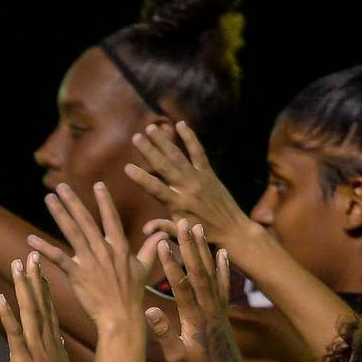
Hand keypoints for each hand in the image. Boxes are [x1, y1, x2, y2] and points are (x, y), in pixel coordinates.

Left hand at [0, 252, 85, 361]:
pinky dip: (7, 314)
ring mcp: (36, 347)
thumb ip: (59, 355)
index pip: (49, 310)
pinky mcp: (24, 358)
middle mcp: (47, 340)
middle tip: (29, 256)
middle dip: (34, 278)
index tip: (41, 272)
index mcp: (55, 344)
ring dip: (23, 287)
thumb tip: (60, 345)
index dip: (44, 290)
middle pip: (40, 303)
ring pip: (29, 311)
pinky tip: (1, 297)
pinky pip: (15, 332)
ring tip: (18, 265)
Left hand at [27, 181, 162, 348]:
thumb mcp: (145, 268)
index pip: (111, 219)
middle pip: (86, 220)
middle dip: (73, 201)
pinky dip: (44, 248)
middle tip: (61, 186)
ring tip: (49, 199)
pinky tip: (31, 240)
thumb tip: (163, 234)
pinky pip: (58, 257)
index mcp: (119, 247)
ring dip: (60, 214)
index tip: (98, 185)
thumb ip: (151, 248)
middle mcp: (104, 250)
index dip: (104, 201)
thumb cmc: (132, 295)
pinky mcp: (77, 274)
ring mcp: (90, 261)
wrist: (121, 316)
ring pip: (72, 232)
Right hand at [125, 121, 253, 247]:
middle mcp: (188, 188)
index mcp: (178, 204)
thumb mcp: (182, 236)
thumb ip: (164, 229)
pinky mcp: (209, 173)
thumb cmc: (204, 237)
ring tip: (151, 127)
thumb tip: (145, 229)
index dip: (141, 178)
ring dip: (164, 141)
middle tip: (135, 137)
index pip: (156, 188)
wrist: (234, 231)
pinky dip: (190, 138)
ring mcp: (199, 178)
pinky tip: (181, 124)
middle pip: (165, 166)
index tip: (127, 167)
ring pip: (178, 156)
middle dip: (149, 151)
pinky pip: (198, 152)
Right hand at [147, 220, 247, 361]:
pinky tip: (222, 252)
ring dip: (204, 249)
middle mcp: (208, 307)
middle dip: (190, 246)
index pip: (181, 285)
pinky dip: (223, 266)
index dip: (172, 263)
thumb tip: (149, 311)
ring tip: (198, 228)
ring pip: (211, 272)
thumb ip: (164, 334)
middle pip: (198, 271)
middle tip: (184, 223)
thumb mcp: (176, 358)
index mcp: (194, 317)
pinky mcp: (224, 310)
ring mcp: (218, 307)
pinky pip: (224, 283)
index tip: (164, 243)